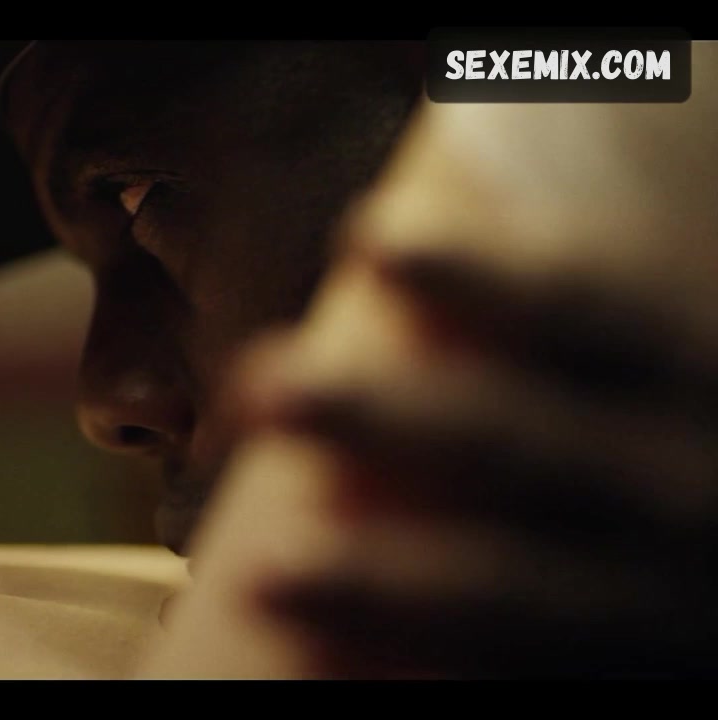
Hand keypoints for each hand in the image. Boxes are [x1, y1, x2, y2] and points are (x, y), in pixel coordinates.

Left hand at [138, 50, 717, 677]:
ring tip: (271, 576)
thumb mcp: (656, 366)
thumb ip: (570, 327)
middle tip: (260, 386)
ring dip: (393, 585)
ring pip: (525, 597)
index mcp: (697, 373)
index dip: (479, 276)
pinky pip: (530, 680)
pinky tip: (329, 674)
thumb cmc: (680, 436)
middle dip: (390, 419)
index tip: (362, 241)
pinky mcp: (642, 675)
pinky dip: (434, 677)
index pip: (587, 310)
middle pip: (526, 448)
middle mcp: (690, 485)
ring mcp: (673, 604)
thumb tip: (408, 200)